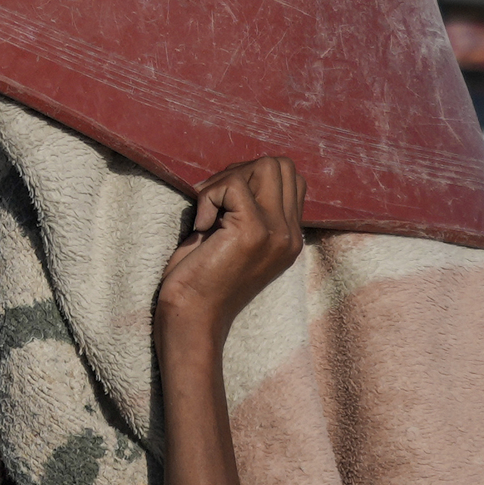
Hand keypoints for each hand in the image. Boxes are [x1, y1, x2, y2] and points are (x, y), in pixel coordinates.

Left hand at [156, 157, 306, 338]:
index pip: (290, 178)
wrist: (192, 320)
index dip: (251, 176)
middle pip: (280, 164)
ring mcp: (277, 232)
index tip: (222, 202)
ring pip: (265, 165)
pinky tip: (200, 226)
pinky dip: (208, 196)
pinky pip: (233, 185)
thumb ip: (247, 209)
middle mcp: (290, 234)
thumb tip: (238, 170)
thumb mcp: (232, 240)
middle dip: (239, 171)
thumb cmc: (199, 281)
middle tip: (212, 203)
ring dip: (225, 181)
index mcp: (289, 237)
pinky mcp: (253, 231)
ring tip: (207, 213)